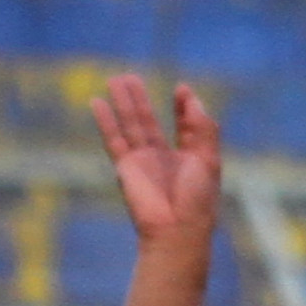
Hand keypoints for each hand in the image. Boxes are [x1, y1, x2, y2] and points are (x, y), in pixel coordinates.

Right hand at [91, 75, 220, 256]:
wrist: (176, 230)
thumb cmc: (197, 199)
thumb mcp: (208, 160)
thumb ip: (203, 129)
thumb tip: (193, 98)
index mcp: (190, 159)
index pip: (185, 127)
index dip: (183, 109)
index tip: (181, 89)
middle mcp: (165, 159)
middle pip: (149, 122)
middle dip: (140, 99)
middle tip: (130, 76)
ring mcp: (143, 162)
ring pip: (130, 125)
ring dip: (123, 102)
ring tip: (115, 79)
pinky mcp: (126, 167)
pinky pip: (113, 139)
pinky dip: (105, 120)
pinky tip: (97, 102)